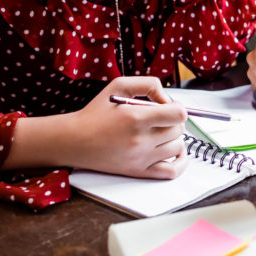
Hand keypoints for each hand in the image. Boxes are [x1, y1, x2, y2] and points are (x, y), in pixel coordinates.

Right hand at [64, 76, 189, 178]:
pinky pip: (171, 172)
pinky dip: (181, 162)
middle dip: (173, 121)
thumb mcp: (119, 85)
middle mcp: (140, 140)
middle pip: (178, 130)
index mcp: (136, 118)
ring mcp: (141, 158)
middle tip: (160, 119)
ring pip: (177, 147)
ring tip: (161, 133)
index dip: (177, 108)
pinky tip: (176, 152)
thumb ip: (148, 84)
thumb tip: (167, 98)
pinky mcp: (138, 171)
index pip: (178, 114)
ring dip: (174, 138)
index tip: (168, 107)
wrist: (74, 141)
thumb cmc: (95, 113)